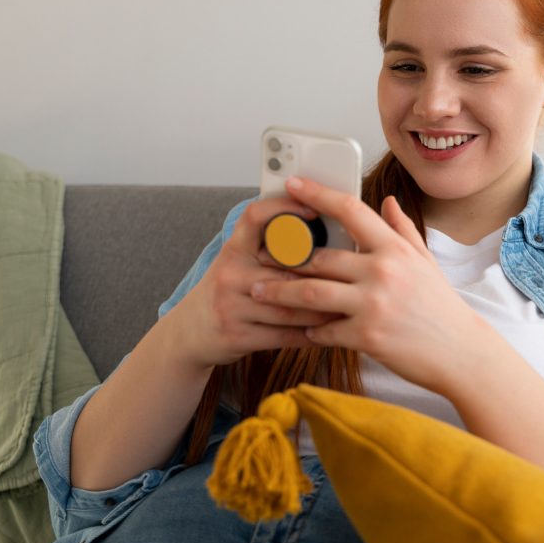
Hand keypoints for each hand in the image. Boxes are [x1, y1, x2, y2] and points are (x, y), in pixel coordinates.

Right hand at [165, 195, 338, 368]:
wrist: (189, 332)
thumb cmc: (226, 292)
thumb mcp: (237, 262)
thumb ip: (268, 248)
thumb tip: (317, 229)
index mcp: (234, 249)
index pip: (255, 216)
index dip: (283, 208)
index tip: (313, 207)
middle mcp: (230, 273)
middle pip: (286, 270)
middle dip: (322, 276)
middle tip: (354, 275)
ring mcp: (231, 306)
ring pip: (290, 307)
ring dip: (323, 310)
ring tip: (349, 307)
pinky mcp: (237, 335)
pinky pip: (284, 336)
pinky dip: (311, 336)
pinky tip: (330, 333)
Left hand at [249, 176, 496, 393]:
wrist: (460, 352)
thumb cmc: (440, 305)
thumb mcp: (425, 262)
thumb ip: (401, 230)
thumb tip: (387, 202)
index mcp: (394, 248)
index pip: (350, 210)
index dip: (317, 194)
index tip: (292, 185)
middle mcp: (382, 271)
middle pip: (318, 258)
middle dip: (285, 259)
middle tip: (261, 257)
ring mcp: (373, 305)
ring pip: (310, 293)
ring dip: (280, 293)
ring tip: (259, 292)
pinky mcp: (366, 337)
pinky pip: (324, 330)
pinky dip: (311, 330)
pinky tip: (304, 329)